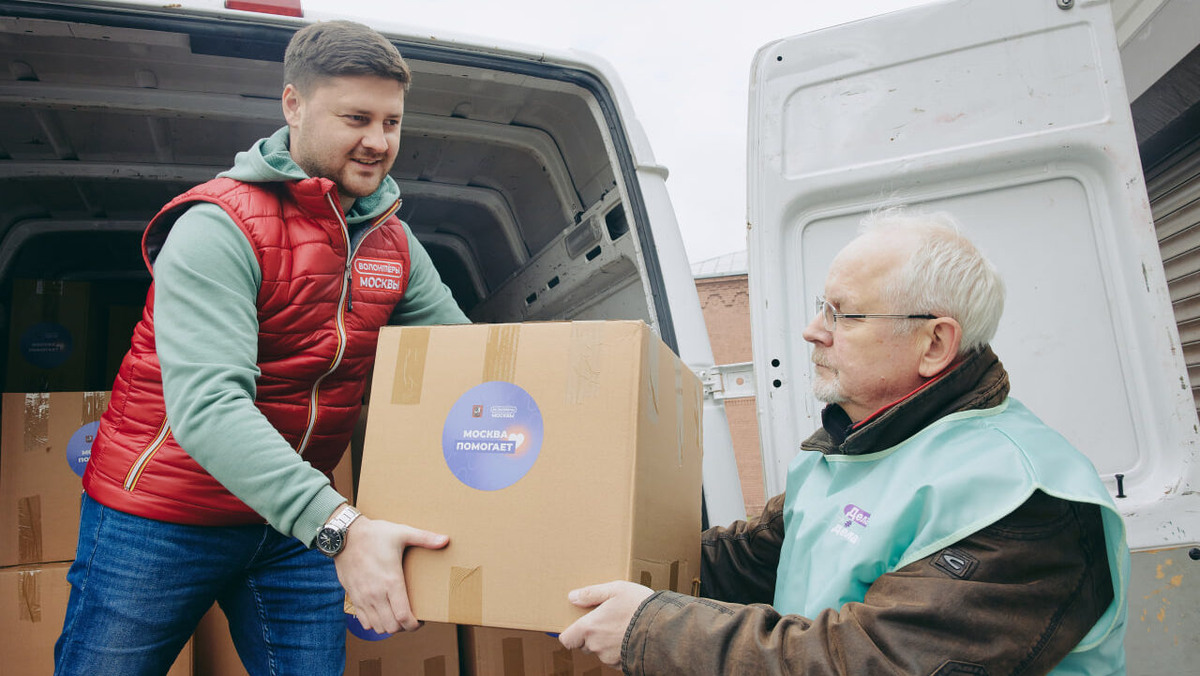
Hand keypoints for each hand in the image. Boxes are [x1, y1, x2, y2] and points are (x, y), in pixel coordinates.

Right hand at [333, 515, 447, 633]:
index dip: (414, 625)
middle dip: (404, 627)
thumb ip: (425, 538)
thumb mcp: (402, 533)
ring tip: (397, 616)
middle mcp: (376, 594)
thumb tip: (445, 540)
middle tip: (411, 618)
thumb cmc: (375, 534)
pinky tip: (381, 613)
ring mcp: (363, 597)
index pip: (403, 616)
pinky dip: (374, 622)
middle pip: (391, 627)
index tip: (421, 621)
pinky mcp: (353, 596)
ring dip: (389, 626)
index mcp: (391, 581)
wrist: (345, 535)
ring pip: (377, 627)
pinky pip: (363, 621)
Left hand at [559, 581, 653, 665]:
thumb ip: (592, 593)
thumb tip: (572, 597)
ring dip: (607, 642)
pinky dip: (620, 650)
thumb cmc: (639, 606)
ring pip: (601, 652)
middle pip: (585, 645)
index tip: (578, 626)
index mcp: (590, 627)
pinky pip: (616, 658)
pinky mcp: (623, 665)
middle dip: (591, 635)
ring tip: (623, 627)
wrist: (665, 629)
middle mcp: (596, 646)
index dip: (570, 633)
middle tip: (606, 621)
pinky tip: (632, 637)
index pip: (567, 639)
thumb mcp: (616, 589)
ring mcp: (610, 658)